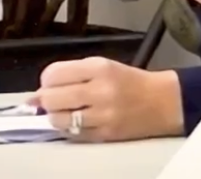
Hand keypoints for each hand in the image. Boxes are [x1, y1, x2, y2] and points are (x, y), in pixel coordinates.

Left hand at [32, 57, 183, 141]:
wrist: (162, 102)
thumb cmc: (129, 81)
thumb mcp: (103, 65)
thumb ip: (71, 73)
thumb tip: (38, 92)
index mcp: (99, 68)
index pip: (55, 74)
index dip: (46, 80)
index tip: (49, 82)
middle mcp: (100, 90)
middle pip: (52, 98)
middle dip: (46, 100)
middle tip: (51, 99)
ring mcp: (103, 115)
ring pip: (59, 120)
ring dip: (55, 116)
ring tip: (65, 111)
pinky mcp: (105, 135)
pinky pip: (73, 135)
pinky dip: (68, 129)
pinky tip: (75, 122)